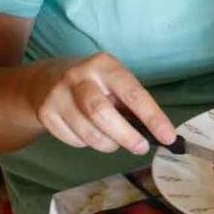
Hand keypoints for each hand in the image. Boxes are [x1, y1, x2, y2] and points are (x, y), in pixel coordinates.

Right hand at [28, 52, 175, 153]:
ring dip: (107, 144)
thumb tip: (158, 133)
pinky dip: (86, 144)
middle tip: (140, 147)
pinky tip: (90, 135)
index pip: (133, 94)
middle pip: (101, 113)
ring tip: (115, 143)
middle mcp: (78, 77)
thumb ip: (132, 103)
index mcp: (105, 66)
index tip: (168, 137)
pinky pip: (72, 139)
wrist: (45, 79)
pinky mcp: (45, 112)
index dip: (153, 117)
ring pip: (86, 131)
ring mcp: (58, 94)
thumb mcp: (114, 81)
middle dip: (126, 136)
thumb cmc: (93, 84)